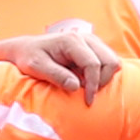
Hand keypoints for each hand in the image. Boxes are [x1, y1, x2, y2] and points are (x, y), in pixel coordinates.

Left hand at [0, 21, 118, 98]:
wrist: (26, 48)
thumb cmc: (29, 57)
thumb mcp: (36, 67)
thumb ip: (56, 75)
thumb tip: (76, 86)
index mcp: (71, 41)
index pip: (93, 64)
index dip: (93, 86)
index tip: (87, 102)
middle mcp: (85, 38)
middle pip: (110, 62)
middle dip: (102, 82)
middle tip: (88, 95)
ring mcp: (92, 41)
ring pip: (113, 61)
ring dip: (104, 78)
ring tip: (87, 88)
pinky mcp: (94, 48)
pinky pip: (109, 62)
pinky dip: (103, 74)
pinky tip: (87, 81)